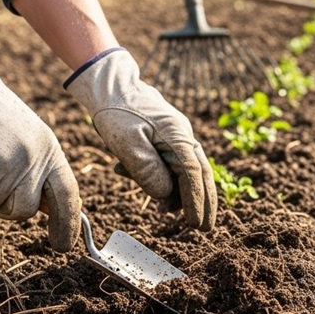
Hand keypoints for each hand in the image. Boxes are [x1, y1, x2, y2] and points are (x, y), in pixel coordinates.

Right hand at [0, 41, 80, 250]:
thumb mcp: (28, 136)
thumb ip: (40, 168)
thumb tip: (50, 207)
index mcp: (50, 150)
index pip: (67, 195)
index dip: (67, 223)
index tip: (64, 244)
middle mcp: (32, 161)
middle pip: (26, 210)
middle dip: (11, 207)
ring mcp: (5, 169)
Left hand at [66, 49, 216, 230]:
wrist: (110, 85)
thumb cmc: (116, 111)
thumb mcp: (126, 143)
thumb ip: (147, 170)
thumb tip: (165, 195)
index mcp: (177, 136)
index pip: (193, 175)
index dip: (196, 201)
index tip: (196, 224)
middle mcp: (183, 137)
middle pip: (201, 174)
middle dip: (204, 202)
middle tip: (204, 228)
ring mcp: (177, 137)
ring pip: (188, 171)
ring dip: (179, 193)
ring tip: (163, 210)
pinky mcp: (167, 138)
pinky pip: (173, 163)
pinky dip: (165, 179)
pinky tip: (142, 183)